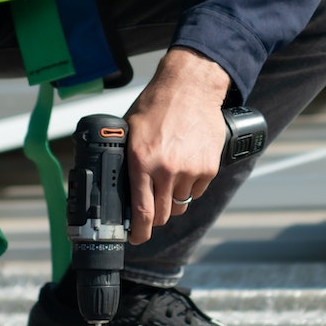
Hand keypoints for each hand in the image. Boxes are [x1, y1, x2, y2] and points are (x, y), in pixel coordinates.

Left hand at [122, 47, 229, 242]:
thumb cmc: (156, 106)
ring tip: (169, 176)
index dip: (139, 232)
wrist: (190, 88)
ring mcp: (191, 170)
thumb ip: (126, 160)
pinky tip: (184, 166)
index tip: (136, 238)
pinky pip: (196, 191)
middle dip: (155, 217)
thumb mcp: (130, 132)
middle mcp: (167, 169)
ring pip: (180, 204)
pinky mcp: (208, 168)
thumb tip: (116, 187)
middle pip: (163, 215)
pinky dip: (189, 186)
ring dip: (172, 198)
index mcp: (142, 162)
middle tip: (151, 208)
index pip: (142, 212)